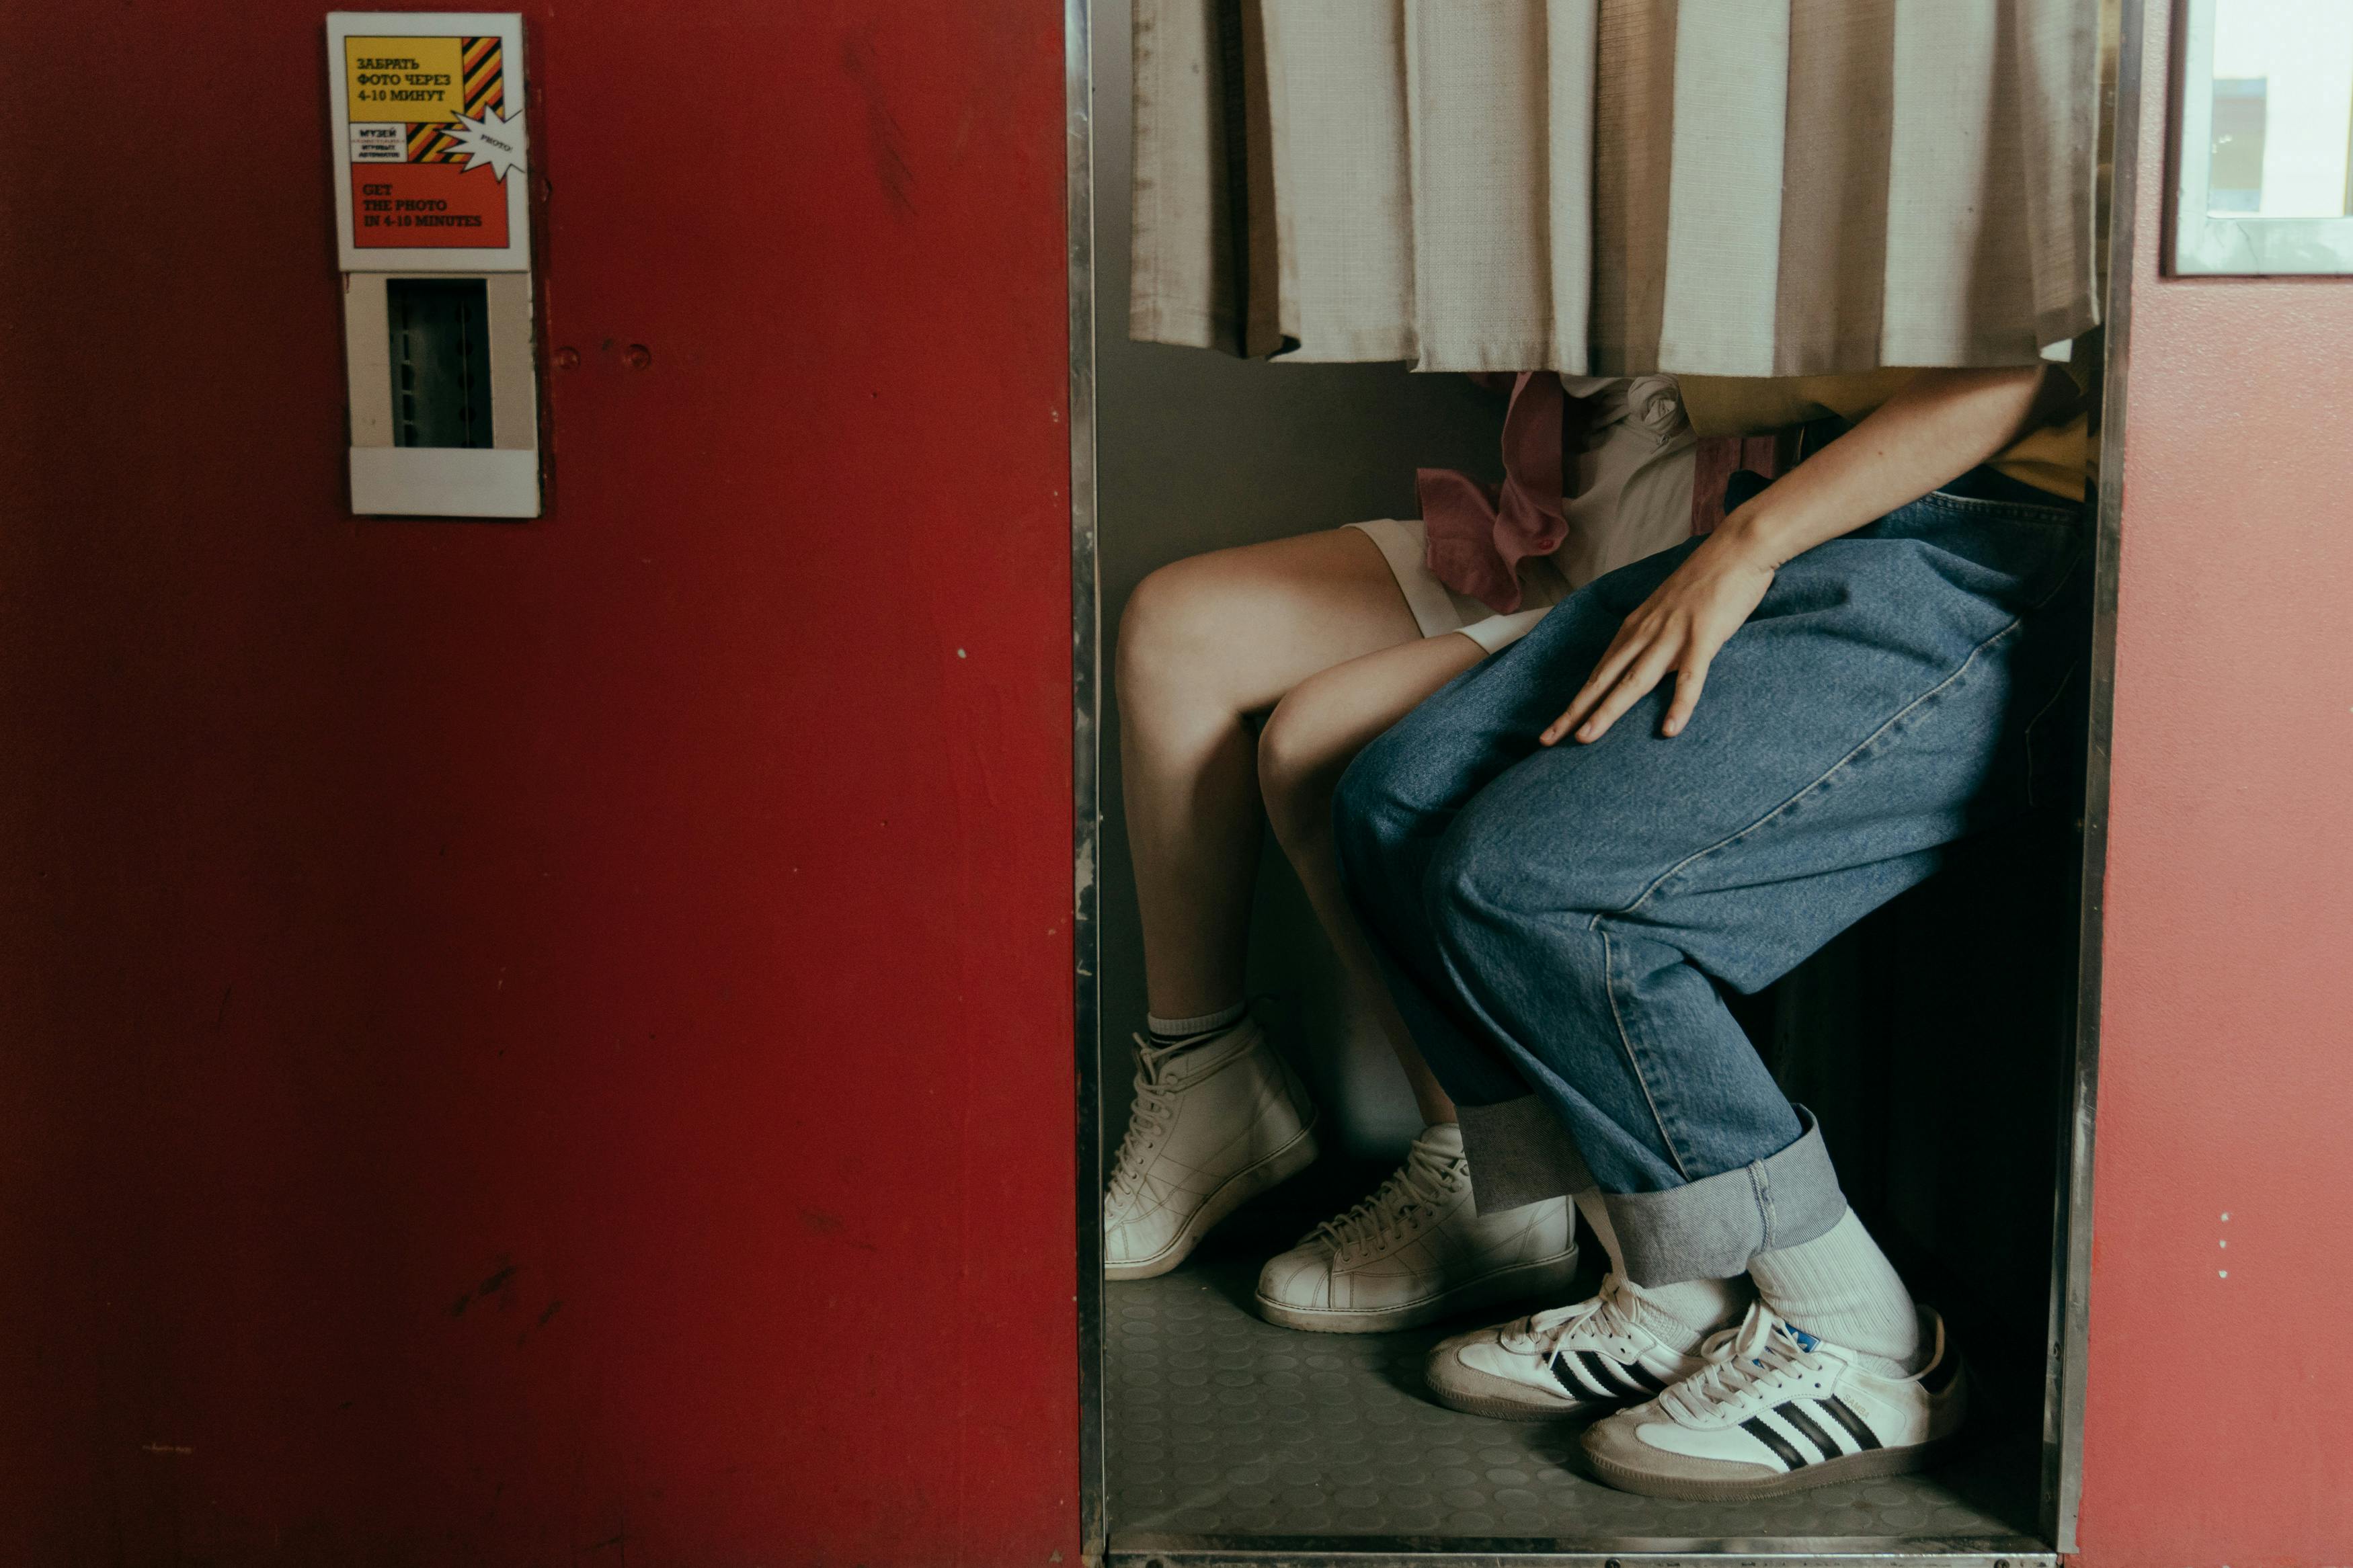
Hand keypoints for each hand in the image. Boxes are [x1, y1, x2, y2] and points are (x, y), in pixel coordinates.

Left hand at [1541, 530, 1776, 744]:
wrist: (1737, 547)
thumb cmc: (1706, 580)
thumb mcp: (1667, 610)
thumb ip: (1653, 637)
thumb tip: (1645, 663)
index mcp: (1636, 628)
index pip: (1599, 672)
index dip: (1576, 702)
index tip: (1553, 728)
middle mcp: (1645, 633)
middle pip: (1604, 680)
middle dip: (1576, 712)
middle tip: (1548, 741)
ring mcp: (1673, 635)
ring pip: (1634, 681)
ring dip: (1608, 710)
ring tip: (1585, 738)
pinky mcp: (1704, 636)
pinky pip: (1690, 677)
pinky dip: (1679, 704)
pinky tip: (1670, 729)